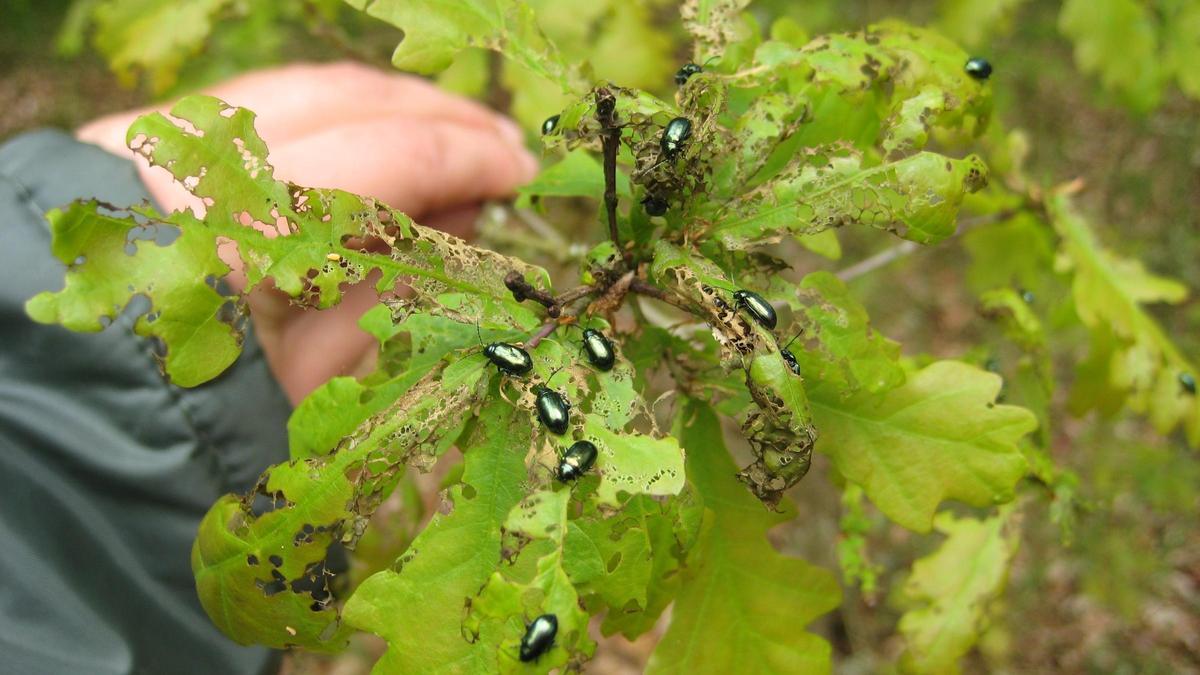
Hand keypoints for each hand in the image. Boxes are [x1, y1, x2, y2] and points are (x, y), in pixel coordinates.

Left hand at [78, 62, 537, 403]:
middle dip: (439, 115)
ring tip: (450, 131)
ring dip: (390, 102)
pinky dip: (333, 107)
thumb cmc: (204, 406)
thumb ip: (393, 291)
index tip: (521, 170)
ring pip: (308, 86)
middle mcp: (206, 158)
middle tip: (501, 142)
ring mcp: (169, 136)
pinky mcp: (149, 133)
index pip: (390, 157)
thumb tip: (460, 221)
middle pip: (351, 99)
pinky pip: (265, 97)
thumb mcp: (315, 377)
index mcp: (252, 228)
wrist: (82, 397)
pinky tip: (373, 127)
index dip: (468, 157)